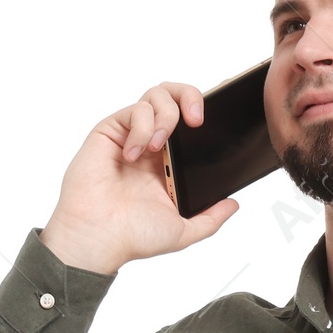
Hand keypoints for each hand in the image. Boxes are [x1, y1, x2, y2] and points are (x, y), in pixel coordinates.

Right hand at [39, 82, 238, 274]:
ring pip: (155, 95)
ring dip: (165, 116)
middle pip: (174, 96)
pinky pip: (134, 109)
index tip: (218, 117)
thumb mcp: (183, 231)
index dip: (203, 110)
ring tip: (158, 147)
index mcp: (170, 162)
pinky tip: (134, 154)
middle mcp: (151, 144)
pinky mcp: (111, 130)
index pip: (190, 121)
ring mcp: (131, 134)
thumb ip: (211, 218)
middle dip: (190, 96)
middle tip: (196, 121)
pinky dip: (140, 128)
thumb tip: (233, 204)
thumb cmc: (133, 236)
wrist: (99, 237)